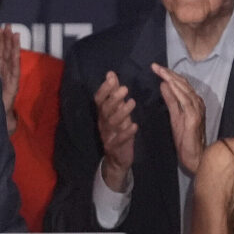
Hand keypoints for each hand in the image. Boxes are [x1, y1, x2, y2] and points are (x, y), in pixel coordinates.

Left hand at [0, 25, 20, 134]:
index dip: (1, 42)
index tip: (0, 29)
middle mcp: (4, 76)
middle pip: (7, 55)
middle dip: (8, 41)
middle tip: (8, 26)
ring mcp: (9, 81)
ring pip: (12, 60)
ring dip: (14, 47)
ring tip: (14, 33)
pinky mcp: (12, 87)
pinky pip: (14, 71)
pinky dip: (15, 59)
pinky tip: (16, 49)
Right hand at [95, 71, 137, 191]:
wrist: (116, 160)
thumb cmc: (119, 131)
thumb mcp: (116, 112)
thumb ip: (114, 95)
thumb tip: (111, 74)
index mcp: (102, 114)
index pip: (99, 99)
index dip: (104, 89)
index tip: (112, 77)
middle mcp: (103, 123)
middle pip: (105, 109)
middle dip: (114, 98)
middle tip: (125, 88)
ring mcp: (108, 135)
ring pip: (112, 122)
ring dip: (122, 112)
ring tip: (132, 102)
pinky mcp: (115, 147)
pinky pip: (120, 139)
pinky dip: (126, 132)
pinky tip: (134, 126)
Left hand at [151, 63, 204, 173]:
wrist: (194, 156)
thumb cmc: (185, 137)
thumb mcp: (174, 114)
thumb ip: (170, 100)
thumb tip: (163, 84)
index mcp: (192, 102)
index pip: (180, 84)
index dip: (169, 74)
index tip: (155, 67)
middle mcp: (197, 103)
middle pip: (182, 83)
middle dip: (168, 73)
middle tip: (155, 65)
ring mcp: (197, 109)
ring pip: (184, 89)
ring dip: (172, 79)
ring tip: (160, 71)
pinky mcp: (194, 118)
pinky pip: (185, 101)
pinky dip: (177, 91)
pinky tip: (168, 84)